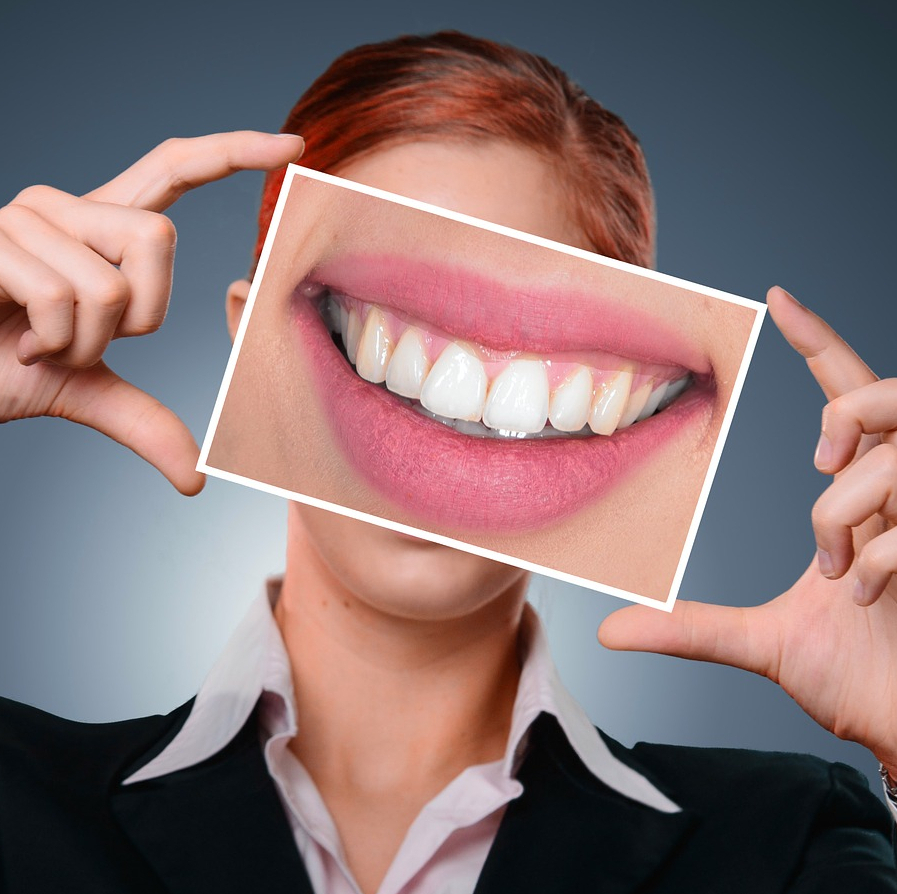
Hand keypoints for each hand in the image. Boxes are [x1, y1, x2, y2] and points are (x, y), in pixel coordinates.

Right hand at [0, 131, 303, 493]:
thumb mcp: (82, 389)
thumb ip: (143, 419)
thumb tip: (195, 477)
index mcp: (95, 229)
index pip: (172, 169)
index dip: (232, 152)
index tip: (294, 144)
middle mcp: (63, 207)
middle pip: (158, 238)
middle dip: (138, 314)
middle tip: (81, 340)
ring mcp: (22, 218)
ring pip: (111, 282)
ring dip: (83, 341)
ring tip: (35, 341)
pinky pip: (61, 293)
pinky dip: (50, 341)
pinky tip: (11, 338)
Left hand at [599, 287, 896, 774]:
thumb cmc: (857, 679)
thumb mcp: (759, 642)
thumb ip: (689, 628)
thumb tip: (607, 629)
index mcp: (864, 497)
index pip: (851, 391)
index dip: (819, 339)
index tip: (776, 298)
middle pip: (887, 399)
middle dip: (846, 426)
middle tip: (818, 479)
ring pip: (895, 458)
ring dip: (849, 514)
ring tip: (840, 571)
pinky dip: (880, 561)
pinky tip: (868, 596)